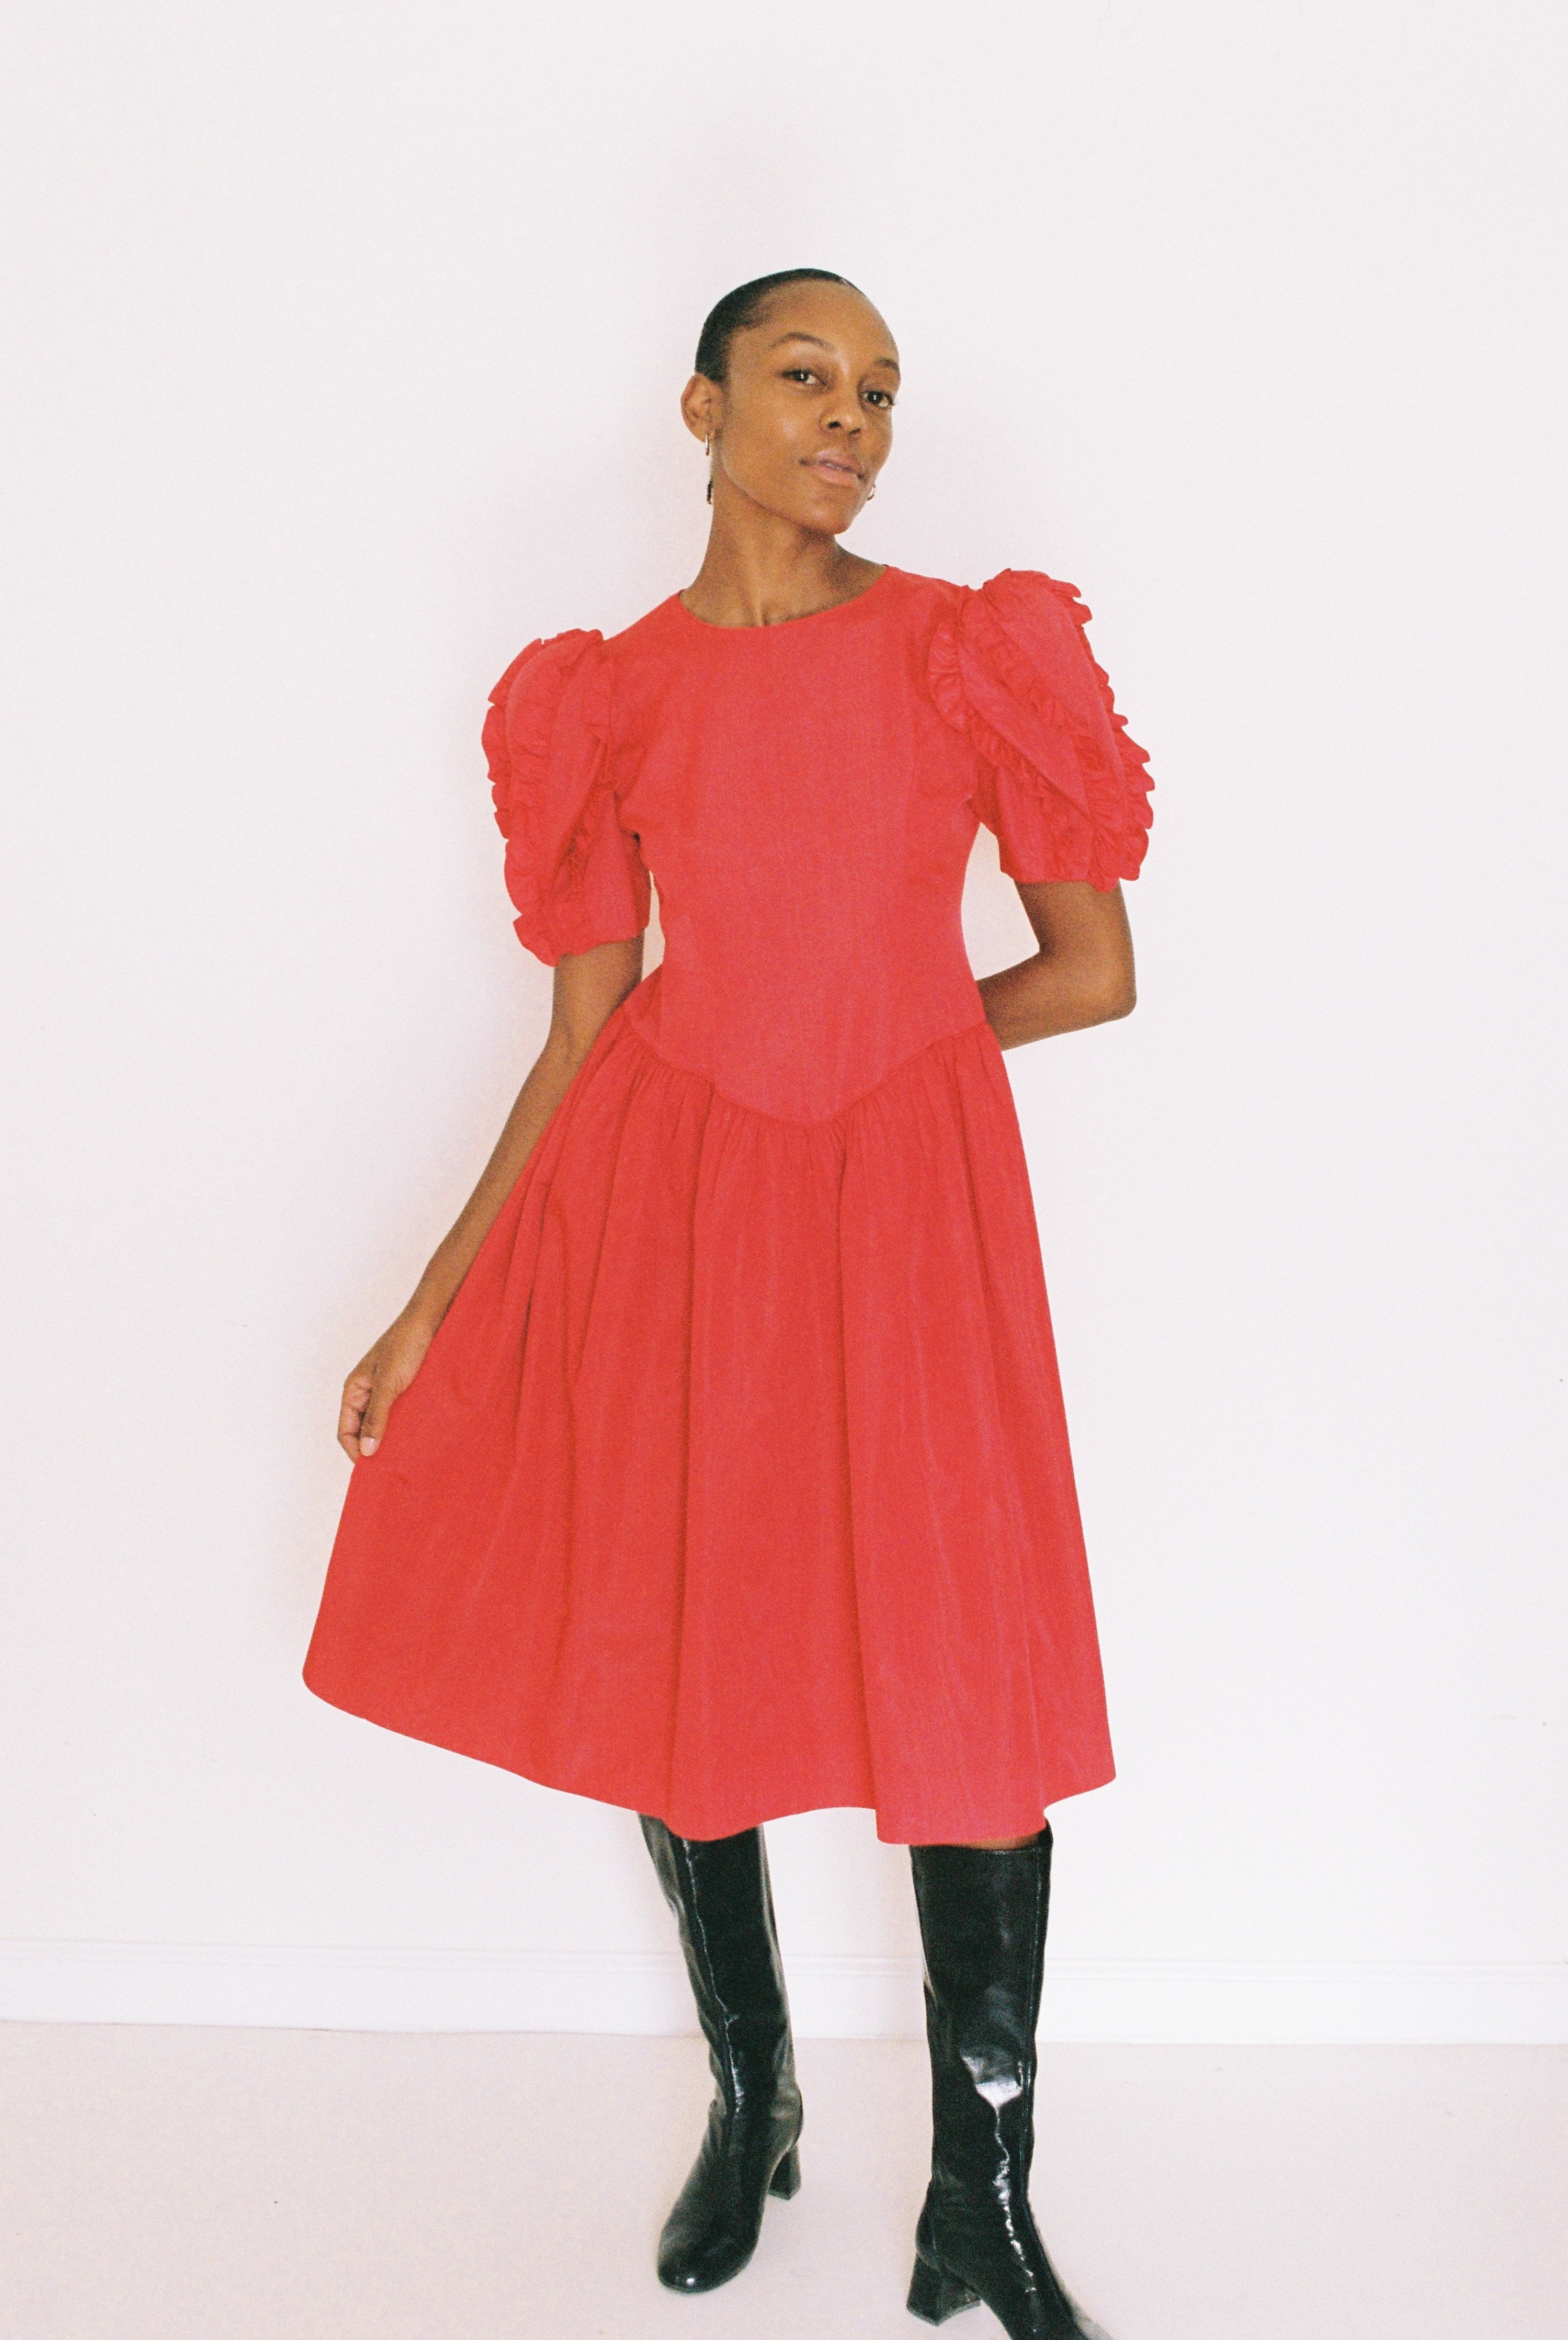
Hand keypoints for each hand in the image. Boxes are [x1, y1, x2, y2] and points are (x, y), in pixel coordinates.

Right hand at [337, 1310, 437, 1460]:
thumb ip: (377, 1416)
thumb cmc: (405, 1345)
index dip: (354, 1451)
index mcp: (354, 1391)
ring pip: (382, 1425)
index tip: (371, 1468)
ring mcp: (386, 1393)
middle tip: (389, 1467)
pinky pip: (399, 1416)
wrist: (430, 1322)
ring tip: (404, 1456)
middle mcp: (367, 1394)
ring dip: (390, 1439)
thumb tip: (366, 1450)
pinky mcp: (405, 1391)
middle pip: (362, 1431)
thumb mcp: (388, 1383)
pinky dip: (404, 1428)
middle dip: (373, 1449)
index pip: (345, 1431)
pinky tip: (416, 1438)